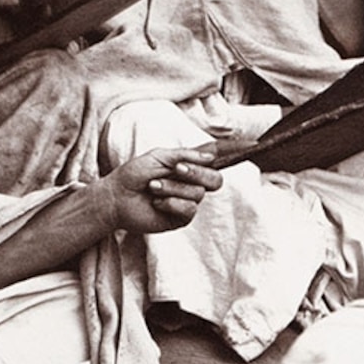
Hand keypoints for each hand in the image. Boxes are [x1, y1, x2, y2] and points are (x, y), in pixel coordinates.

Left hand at [102, 147, 221, 236]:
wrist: (116, 197)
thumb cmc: (134, 174)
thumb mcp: (159, 156)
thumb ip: (184, 155)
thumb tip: (210, 157)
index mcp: (188, 166)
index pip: (214, 161)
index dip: (231, 153)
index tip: (246, 145)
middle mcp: (191, 184)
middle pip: (215, 180)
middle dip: (196, 173)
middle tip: (176, 169)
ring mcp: (187, 202)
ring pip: (198, 194)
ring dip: (173, 188)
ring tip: (152, 187)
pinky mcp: (180, 218)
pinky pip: (189, 210)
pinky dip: (172, 203)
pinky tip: (157, 202)